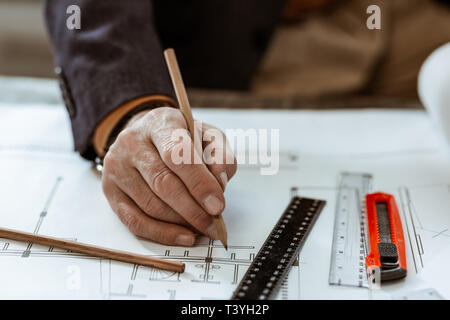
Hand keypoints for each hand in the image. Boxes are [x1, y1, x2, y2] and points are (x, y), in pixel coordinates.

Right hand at [101, 107, 236, 245]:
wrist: (146, 136)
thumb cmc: (182, 138)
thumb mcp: (207, 136)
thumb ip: (219, 155)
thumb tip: (220, 183)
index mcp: (159, 123)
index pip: (176, 154)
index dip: (199, 183)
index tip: (218, 205)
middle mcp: (132, 143)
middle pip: (163, 183)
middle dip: (193, 209)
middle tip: (214, 224)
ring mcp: (117, 168)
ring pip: (150, 205)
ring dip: (181, 222)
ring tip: (204, 228)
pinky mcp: (111, 191)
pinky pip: (135, 221)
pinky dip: (162, 233)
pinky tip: (184, 237)